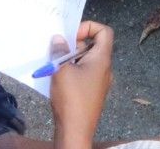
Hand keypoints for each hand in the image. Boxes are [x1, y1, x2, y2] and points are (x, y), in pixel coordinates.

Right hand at [49, 23, 113, 148]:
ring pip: (86, 61)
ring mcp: (99, 82)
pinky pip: (84, 74)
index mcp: (102, 59)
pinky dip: (72, 72)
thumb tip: (59, 39)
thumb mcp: (61, 70)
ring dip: (70, 59)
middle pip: (94, 46)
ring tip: (55, 66)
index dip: (89, 27)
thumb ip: (59, 51)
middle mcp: (105, 68)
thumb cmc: (71, 99)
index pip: (105, 31)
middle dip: (74, 45)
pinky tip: (58, 79)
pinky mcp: (92, 93)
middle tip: (59, 51)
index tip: (72, 36)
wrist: (75, 131)